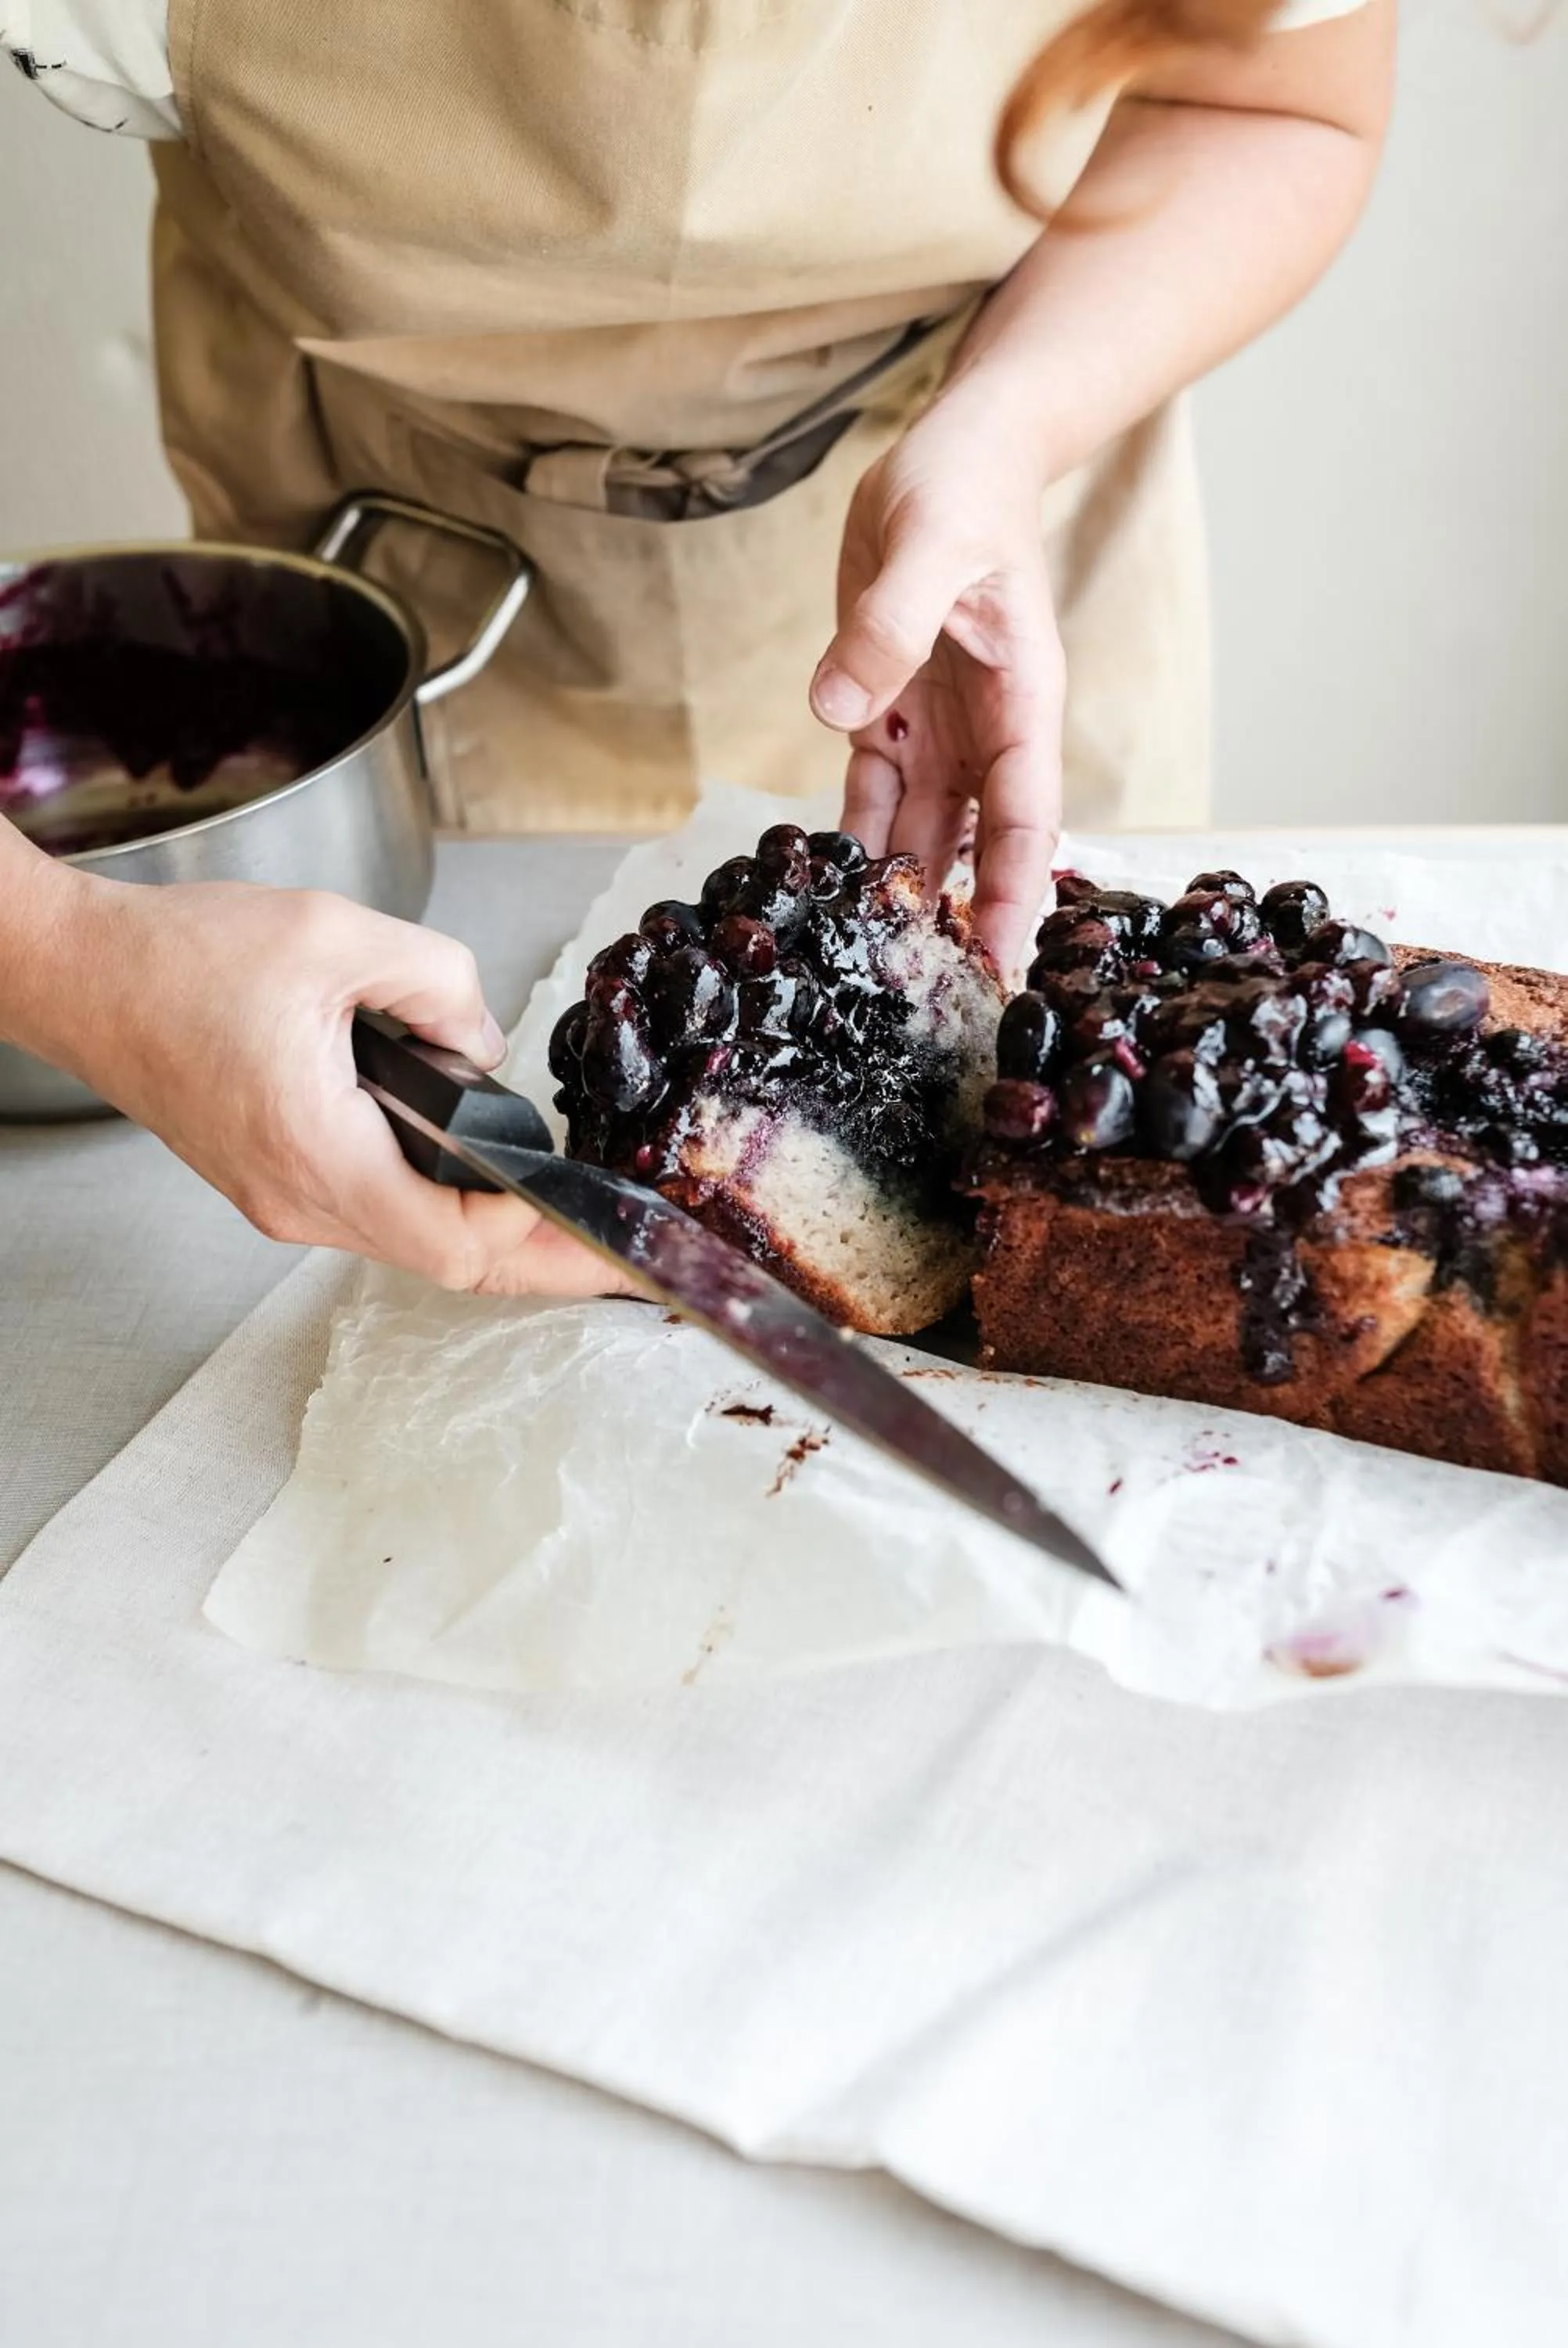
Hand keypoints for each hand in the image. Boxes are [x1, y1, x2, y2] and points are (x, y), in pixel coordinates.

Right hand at [27, 872, 628, 1298]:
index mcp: (317, 1151)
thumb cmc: (179, 959)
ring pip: (413, 1246)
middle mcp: (298, 1198)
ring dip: (493, 1238)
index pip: (454, 1242)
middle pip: (447, 1263)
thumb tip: (485, 1043)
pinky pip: (379, 1215)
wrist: (83, 975)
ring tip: (574, 1225)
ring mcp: (283, 1199)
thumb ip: (438, 983)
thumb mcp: (335, 935)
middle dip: (543, 1264)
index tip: (599, 1216)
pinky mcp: (276, 1180)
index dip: (538, 1236)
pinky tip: (488, 1190)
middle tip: (623, 1263)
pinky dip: (442, 1211)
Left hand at [810, 396, 1064, 977]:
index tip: (1002, 968)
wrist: (958, 451)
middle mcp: (987, 732)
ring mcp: (940, 727)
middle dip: (957, 921)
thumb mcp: (928, 544)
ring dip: (899, 892)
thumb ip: (887, 627)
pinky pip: (870, 793)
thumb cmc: (965, 487)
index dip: (1013, 896)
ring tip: (869, 967)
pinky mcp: (890, 711)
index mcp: (1023, 703)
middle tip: (928, 1004)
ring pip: (920, 831)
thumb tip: (837, 712)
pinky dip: (853, 839)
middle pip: (975, 848)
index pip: (1024, 819)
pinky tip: (826, 892)